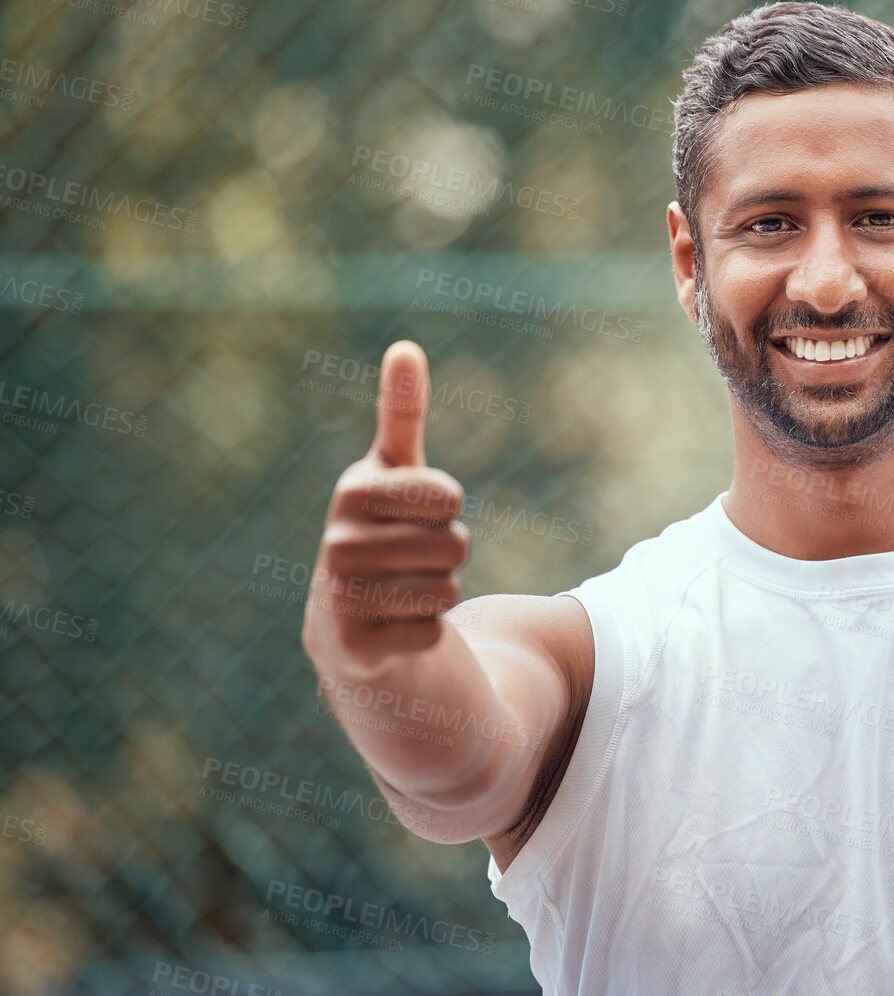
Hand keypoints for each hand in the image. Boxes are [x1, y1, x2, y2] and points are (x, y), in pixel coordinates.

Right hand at [302, 340, 470, 669]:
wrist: (345, 619)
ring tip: (402, 590)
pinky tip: (394, 626)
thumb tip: (405, 348)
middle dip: (448, 555)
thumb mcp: (393, 472)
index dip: (447, 508)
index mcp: (352, 492)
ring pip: (447, 590)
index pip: (448, 496)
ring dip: (439, 593)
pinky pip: (433, 633)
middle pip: (454, 546)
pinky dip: (426, 632)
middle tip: (411, 559)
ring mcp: (341, 597)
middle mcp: (337, 543)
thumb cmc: (382, 531)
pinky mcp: (354, 647)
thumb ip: (401, 414)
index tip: (417, 514)